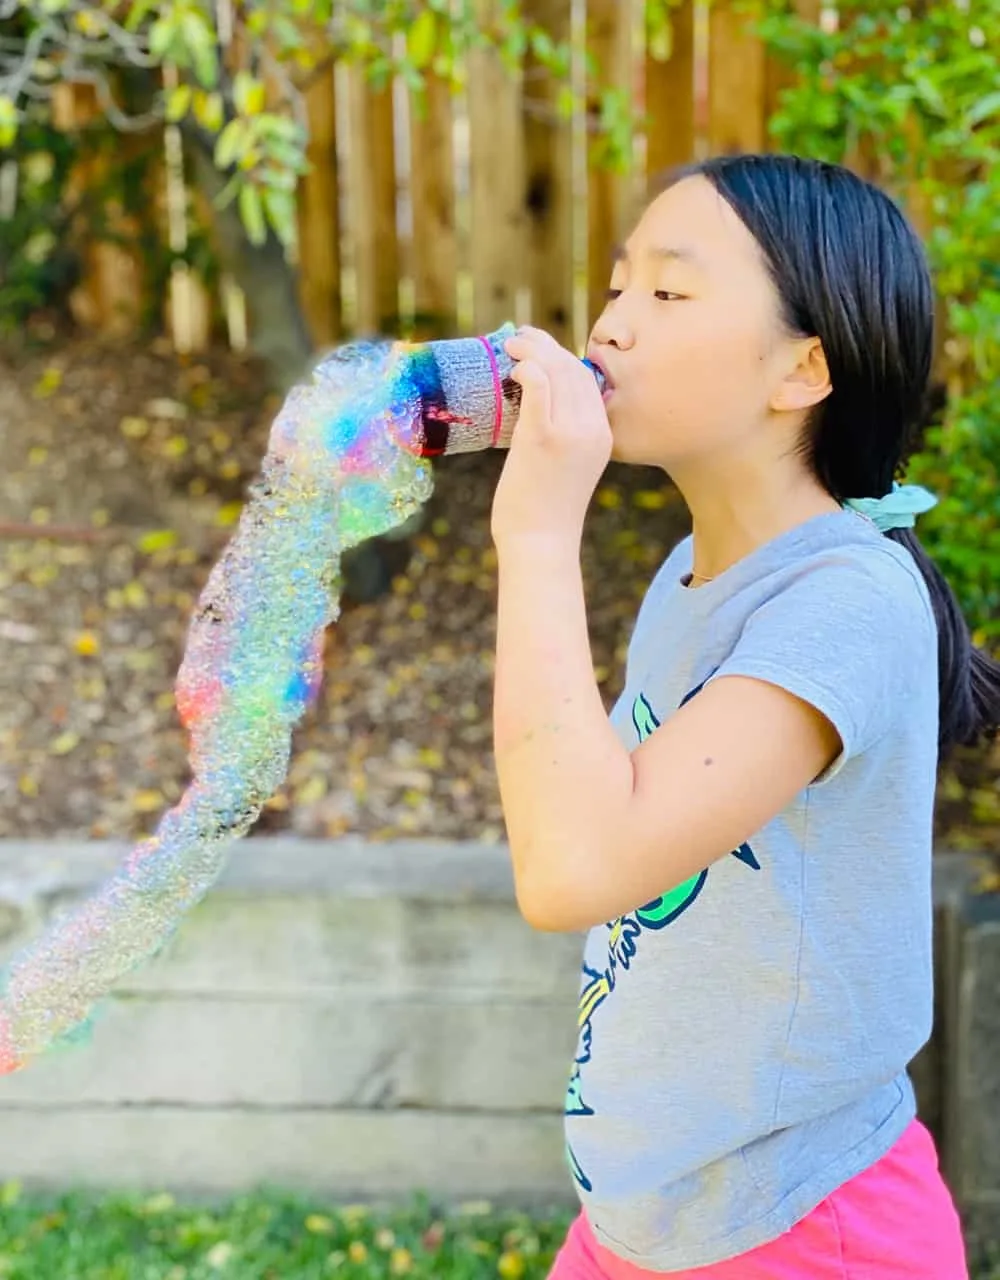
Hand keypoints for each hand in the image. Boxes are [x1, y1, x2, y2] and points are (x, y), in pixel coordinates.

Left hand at [490, 327, 611, 548]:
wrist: (540, 543)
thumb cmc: (543, 510)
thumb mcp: (566, 467)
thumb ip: (562, 435)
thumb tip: (536, 405)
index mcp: (603, 435)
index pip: (586, 381)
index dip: (561, 355)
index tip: (539, 347)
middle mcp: (592, 430)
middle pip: (573, 369)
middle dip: (544, 346)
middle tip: (518, 338)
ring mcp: (570, 433)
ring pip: (557, 371)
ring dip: (532, 350)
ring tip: (510, 345)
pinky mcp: (543, 439)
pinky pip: (540, 386)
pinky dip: (527, 369)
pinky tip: (514, 368)